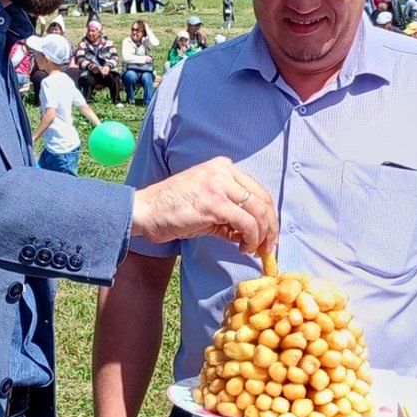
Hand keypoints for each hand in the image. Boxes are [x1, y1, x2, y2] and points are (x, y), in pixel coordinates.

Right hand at [129, 158, 276, 259]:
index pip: (258, 190)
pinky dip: (250, 239)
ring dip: (261, 236)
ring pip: (259, 212)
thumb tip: (250, 234)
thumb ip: (229, 212)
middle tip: (268, 247)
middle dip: (270, 227)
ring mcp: (220, 185)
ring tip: (253, 250)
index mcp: (223, 167)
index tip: (268, 234)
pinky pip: (246, 223)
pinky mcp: (216, 204)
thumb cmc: (172, 209)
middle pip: (263, 199)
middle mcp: (224, 171)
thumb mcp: (206, 203)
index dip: (268, 215)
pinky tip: (242, 248)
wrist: (146, 211)